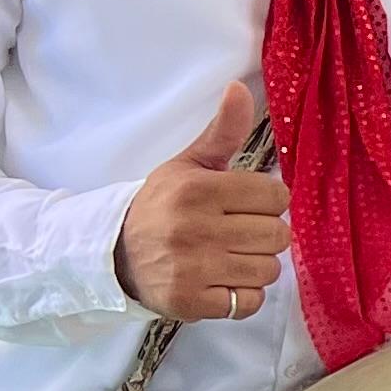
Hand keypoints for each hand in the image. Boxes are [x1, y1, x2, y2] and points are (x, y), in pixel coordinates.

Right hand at [115, 82, 290, 322]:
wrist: (113, 254)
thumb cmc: (161, 206)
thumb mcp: (188, 165)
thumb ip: (222, 131)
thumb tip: (239, 88)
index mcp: (198, 190)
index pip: (277, 196)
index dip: (267, 201)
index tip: (244, 204)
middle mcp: (194, 229)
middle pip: (278, 235)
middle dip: (263, 234)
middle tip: (235, 233)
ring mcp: (192, 269)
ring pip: (268, 270)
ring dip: (254, 266)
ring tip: (226, 257)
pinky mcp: (190, 302)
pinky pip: (248, 302)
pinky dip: (241, 296)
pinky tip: (219, 282)